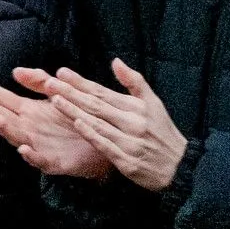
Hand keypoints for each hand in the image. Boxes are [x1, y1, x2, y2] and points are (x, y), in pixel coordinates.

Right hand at [0, 70, 113, 179]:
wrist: (105, 143)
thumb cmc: (79, 119)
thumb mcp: (59, 93)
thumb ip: (40, 83)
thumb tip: (16, 71)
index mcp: (30, 112)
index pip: (4, 99)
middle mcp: (30, 129)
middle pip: (4, 117)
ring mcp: (39, 146)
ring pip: (18, 138)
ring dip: (7, 130)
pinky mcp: (54, 162)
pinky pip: (40, 160)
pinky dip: (31, 155)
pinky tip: (24, 148)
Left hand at [30, 59, 188, 191]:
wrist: (179, 166)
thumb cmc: (162, 133)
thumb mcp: (154, 103)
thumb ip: (134, 82)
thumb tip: (115, 61)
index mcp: (136, 107)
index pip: (102, 92)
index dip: (81, 82)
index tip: (61, 73)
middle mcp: (132, 121)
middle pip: (96, 105)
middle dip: (71, 93)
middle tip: (50, 83)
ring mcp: (129, 140)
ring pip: (98, 123)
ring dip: (75, 111)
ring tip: (55, 100)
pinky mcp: (126, 160)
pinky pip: (105, 144)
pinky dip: (91, 134)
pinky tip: (77, 124)